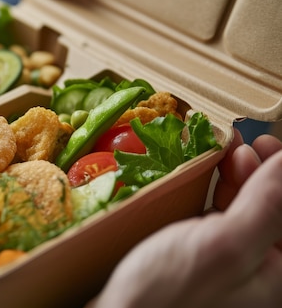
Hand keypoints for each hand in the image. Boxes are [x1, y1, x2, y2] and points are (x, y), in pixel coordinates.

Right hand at [88, 129, 281, 307]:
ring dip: (234, 181)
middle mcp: (252, 273)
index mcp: (273, 276)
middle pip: (267, 212)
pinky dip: (209, 197)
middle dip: (257, 174)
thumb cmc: (167, 294)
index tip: (263, 144)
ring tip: (218, 157)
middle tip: (237, 146)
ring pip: (240, 214)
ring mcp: (223, 268)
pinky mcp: (195, 263)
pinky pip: (212, 222)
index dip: (279, 176)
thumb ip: (265, 205)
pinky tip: (197, 184)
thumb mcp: (222, 246)